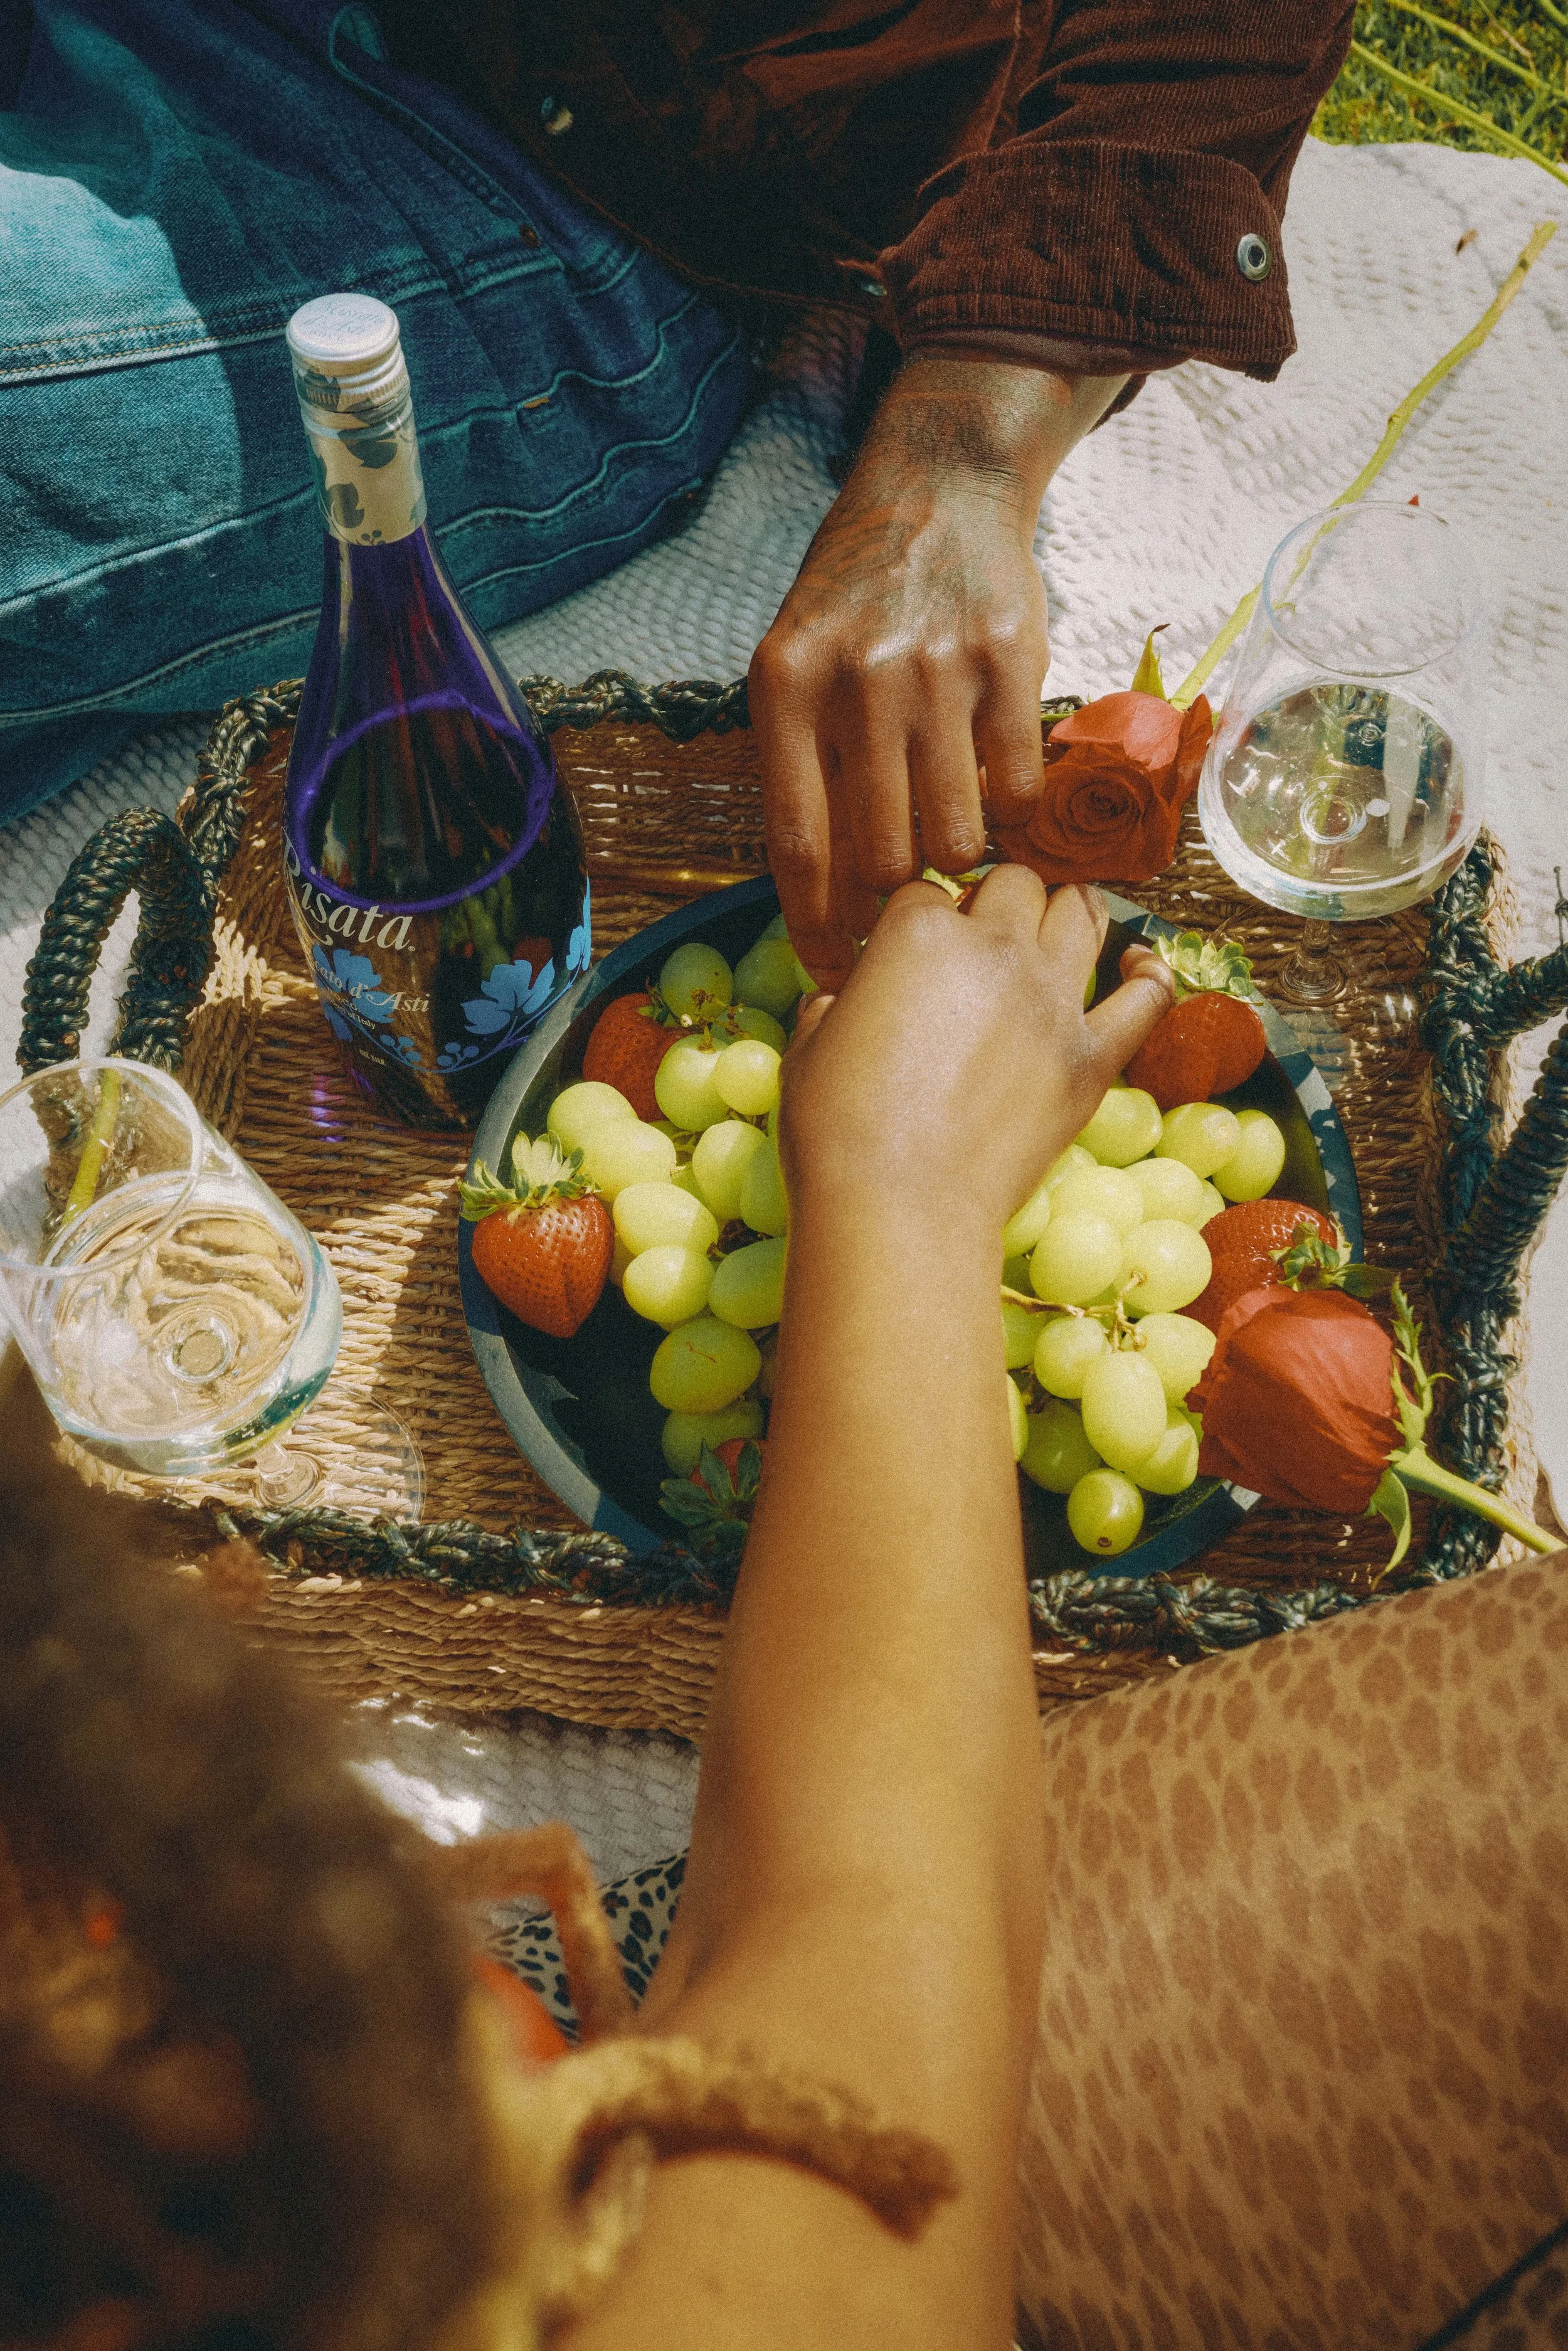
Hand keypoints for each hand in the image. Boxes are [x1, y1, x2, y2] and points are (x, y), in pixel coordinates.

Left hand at [749, 355, 1125, 984]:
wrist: (937, 488)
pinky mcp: (1011, 664)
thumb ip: (803, 764)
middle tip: (909, 893)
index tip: (833, 974)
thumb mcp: (797, 663)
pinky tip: (999, 789)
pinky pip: (1017, 789)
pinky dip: (1012, 812)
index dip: (818, 927)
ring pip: (956, 836)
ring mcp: (938, 672)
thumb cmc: (858, 596)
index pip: (798, 844)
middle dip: (897, 894)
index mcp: (787, 688)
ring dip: (959, 855)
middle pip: (883, 856)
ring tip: (955, 830)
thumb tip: (822, 897)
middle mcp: (858, 681)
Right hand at [779, 866, 1174, 1235]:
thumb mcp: (809, 1050)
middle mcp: (995, 949)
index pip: (929, 890)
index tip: (915, 949)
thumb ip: (832, 1006)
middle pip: (1015, 883)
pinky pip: (1146, 998)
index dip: (922, 917)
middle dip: (999, 899)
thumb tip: (838, 1001)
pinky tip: (1138, 967)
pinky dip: (1148, 975)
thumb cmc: (837, 1132)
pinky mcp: (1091, 1058)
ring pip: (1082, 912)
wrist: (898, 1207)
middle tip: (988, 935)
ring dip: (1069, 911)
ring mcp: (1051, 1001)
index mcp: (918, 931)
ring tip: (1060, 926)